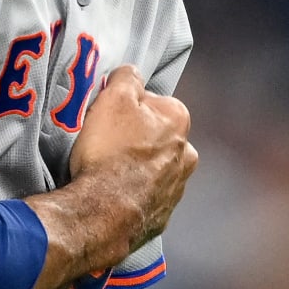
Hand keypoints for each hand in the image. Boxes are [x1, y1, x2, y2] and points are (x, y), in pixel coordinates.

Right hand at [66, 65, 196, 250]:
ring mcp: (176, 189)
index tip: (107, 117)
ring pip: (152, 168)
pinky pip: (145, 197)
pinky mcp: (162, 216)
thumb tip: (132, 73)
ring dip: (134, 168)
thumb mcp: (113, 98)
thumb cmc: (109, 152)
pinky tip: (111, 194)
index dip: (126, 107)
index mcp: (178, 121)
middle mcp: (186, 155)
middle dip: (134, 138)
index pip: (152, 102)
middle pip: (155, 136)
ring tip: (105, 171)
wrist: (102, 212)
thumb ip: (127, 78)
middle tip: (104, 144)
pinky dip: (132, 195)